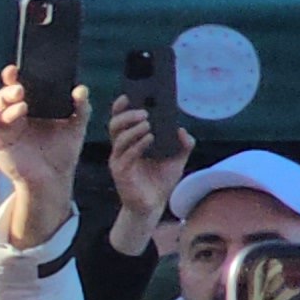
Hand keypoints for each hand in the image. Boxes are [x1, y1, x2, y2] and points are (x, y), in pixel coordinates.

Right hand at [0, 68, 91, 247]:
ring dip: (6, 98)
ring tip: (21, 101)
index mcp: (35, 109)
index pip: (26, 88)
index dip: (23, 76)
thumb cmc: (63, 153)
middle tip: (22, 88)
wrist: (54, 179)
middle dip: (13, 88)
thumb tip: (80, 89)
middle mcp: (17, 115)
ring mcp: (5, 127)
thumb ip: (81, 108)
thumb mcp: (76, 127)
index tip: (24, 67)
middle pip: (9, 94)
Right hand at [104, 95, 190, 248]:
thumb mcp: (178, 158)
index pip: (121, 120)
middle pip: (115, 125)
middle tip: (144, 113)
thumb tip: (182, 130)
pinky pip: (126, 154)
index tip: (129, 95)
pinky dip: (137, 144)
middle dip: (127, 115)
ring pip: (119, 138)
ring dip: (133, 128)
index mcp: (131, 141)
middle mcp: (121, 148)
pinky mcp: (120, 172)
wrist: (154, 204)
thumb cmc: (161, 180)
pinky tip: (149, 139)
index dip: (121, 107)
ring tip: (148, 125)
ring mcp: (119, 160)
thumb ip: (183, 144)